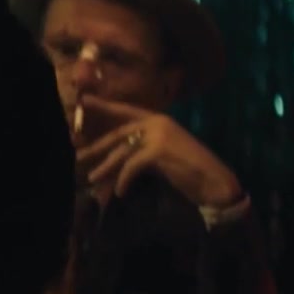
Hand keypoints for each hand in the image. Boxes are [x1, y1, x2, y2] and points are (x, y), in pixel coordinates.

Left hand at [75, 94, 242, 206]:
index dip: (105, 106)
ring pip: (122, 151)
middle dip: (97, 147)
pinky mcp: (159, 150)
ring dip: (105, 168)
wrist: (215, 181)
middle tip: (78, 157)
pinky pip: (131, 166)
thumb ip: (142, 150)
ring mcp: (159, 134)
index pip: (125, 111)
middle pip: (118, 134)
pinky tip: (121, 193)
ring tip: (92, 180)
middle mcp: (158, 122)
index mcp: (159, 120)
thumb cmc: (189, 171)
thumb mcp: (162, 155)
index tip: (84, 101)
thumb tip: (113, 159)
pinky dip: (124, 180)